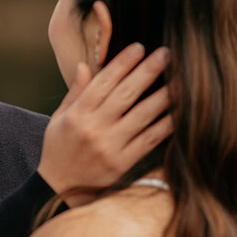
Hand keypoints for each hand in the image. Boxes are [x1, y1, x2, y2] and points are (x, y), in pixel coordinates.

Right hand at [37, 44, 172, 195]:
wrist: (57, 189)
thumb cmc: (58, 149)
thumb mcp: (59, 119)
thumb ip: (75, 92)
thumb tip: (87, 66)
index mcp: (77, 114)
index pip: (103, 81)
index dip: (122, 63)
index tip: (139, 47)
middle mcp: (94, 128)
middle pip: (126, 94)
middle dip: (147, 71)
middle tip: (166, 53)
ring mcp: (109, 147)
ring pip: (142, 115)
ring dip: (163, 95)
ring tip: (180, 79)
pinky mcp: (122, 164)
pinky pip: (148, 140)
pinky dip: (165, 125)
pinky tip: (178, 112)